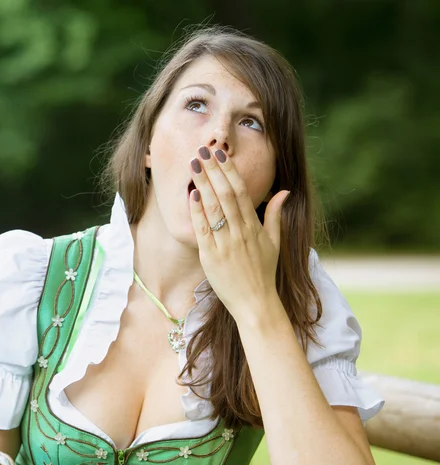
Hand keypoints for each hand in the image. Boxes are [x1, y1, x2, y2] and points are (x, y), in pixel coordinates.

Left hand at [188, 145, 289, 318]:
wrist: (255, 303)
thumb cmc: (263, 273)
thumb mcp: (274, 242)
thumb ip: (275, 215)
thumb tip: (283, 191)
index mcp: (254, 227)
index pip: (241, 192)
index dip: (229, 171)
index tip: (220, 153)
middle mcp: (240, 232)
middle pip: (226, 194)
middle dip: (213, 170)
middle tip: (203, 150)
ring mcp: (225, 244)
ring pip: (213, 208)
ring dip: (203, 184)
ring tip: (193, 164)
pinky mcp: (211, 257)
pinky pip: (203, 230)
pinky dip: (197, 212)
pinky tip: (192, 195)